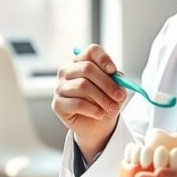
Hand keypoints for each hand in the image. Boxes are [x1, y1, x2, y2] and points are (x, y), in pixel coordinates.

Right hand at [52, 44, 126, 161]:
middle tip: (119, 95)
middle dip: (107, 83)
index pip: (91, 51)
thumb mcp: (115, 89)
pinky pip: (77, 103)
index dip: (103, 59)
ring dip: (102, 98)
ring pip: (82, 86)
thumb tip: (118, 78)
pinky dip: (93, 110)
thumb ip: (117, 81)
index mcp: (81, 61)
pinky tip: (100, 114)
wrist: (96, 125)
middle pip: (87, 68)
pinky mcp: (57, 103)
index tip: (114, 71)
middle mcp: (67, 70)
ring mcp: (59, 86)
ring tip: (112, 108)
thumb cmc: (104, 102)